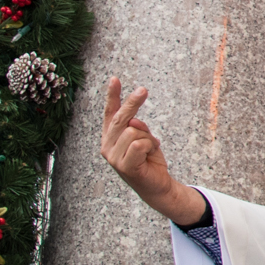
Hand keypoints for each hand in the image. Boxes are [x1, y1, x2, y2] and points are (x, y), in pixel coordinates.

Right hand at [100, 78, 205, 225]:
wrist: (157, 185)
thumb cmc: (149, 160)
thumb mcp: (145, 138)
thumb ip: (138, 127)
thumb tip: (134, 122)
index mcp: (111, 137)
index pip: (110, 113)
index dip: (112, 96)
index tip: (114, 79)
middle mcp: (108, 146)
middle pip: (121, 118)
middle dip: (132, 103)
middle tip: (143, 90)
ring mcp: (114, 158)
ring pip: (134, 131)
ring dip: (149, 138)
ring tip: (150, 149)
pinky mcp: (125, 167)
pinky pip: (139, 144)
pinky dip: (149, 146)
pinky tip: (150, 156)